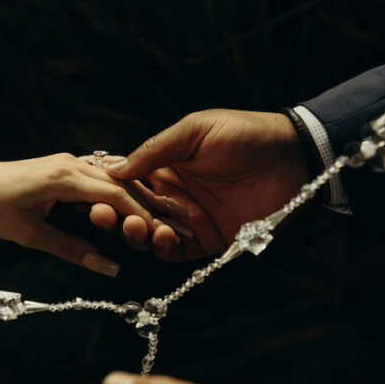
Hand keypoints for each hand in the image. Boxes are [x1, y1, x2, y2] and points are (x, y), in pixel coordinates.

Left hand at [0, 153, 160, 275]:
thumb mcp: (31, 235)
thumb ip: (71, 250)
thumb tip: (106, 267)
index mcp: (64, 177)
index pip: (117, 195)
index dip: (146, 215)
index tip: (170, 232)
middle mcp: (71, 163)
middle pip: (124, 183)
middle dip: (154, 204)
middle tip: (183, 222)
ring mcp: (69, 161)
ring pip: (116, 178)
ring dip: (141, 197)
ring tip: (168, 215)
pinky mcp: (65, 165)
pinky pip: (101, 176)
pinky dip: (122, 191)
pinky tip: (138, 206)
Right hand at [91, 109, 309, 260]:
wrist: (292, 157)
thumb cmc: (244, 133)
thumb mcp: (195, 131)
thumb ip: (156, 150)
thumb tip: (114, 169)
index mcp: (164, 166)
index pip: (125, 183)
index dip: (106, 191)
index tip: (92, 194)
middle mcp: (172, 195)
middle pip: (131, 212)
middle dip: (114, 216)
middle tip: (106, 215)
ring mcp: (188, 219)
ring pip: (149, 235)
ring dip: (137, 234)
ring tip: (138, 225)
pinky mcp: (208, 239)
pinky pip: (177, 252)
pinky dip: (165, 248)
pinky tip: (164, 237)